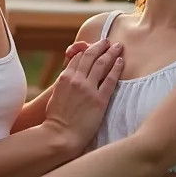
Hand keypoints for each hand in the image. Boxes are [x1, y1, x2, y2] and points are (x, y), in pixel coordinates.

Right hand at [42, 38, 123, 154]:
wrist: (59, 135)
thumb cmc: (55, 119)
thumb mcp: (55, 96)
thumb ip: (64, 84)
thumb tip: (69, 78)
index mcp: (64, 78)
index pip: (78, 57)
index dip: (87, 50)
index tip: (94, 47)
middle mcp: (76, 80)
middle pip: (91, 57)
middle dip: (100, 46)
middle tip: (108, 41)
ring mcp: (88, 89)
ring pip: (101, 64)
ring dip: (111, 53)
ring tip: (118, 46)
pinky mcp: (99, 100)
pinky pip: (110, 80)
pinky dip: (116, 68)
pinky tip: (120, 61)